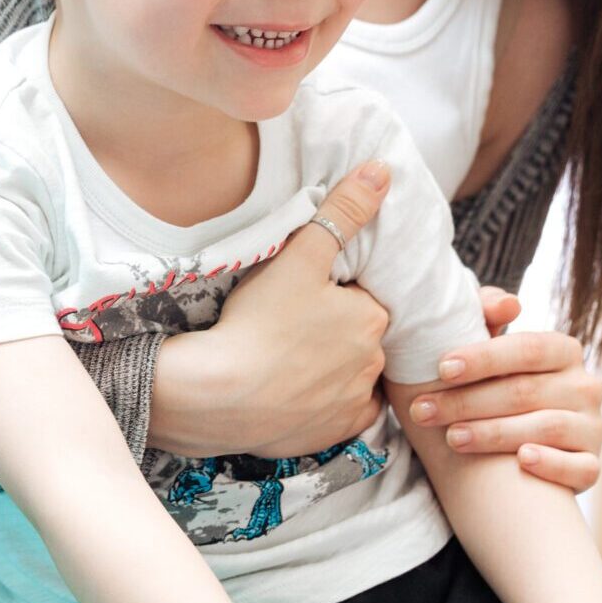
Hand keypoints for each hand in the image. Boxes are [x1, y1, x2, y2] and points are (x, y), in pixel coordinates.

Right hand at [148, 161, 394, 457]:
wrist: (219, 395)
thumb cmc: (257, 322)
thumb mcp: (299, 257)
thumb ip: (342, 213)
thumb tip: (382, 170)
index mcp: (372, 315)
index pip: (360, 296)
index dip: (331, 293)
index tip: (301, 296)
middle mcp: (375, 360)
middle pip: (358, 334)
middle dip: (334, 328)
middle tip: (289, 325)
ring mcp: (356, 400)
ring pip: (352, 372)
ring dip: (331, 365)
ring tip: (288, 357)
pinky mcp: (336, 432)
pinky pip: (342, 411)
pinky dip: (327, 401)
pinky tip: (299, 390)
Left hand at [398, 286, 601, 491]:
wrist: (518, 450)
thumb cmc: (497, 387)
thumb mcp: (491, 352)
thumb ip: (490, 316)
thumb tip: (508, 305)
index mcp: (564, 351)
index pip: (527, 348)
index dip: (484, 358)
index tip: (441, 369)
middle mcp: (585, 386)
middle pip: (526, 391)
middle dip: (468, 401)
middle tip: (423, 410)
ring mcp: (592, 427)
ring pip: (548, 427)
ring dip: (495, 433)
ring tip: (452, 438)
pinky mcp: (592, 465)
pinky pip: (580, 468)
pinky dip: (552, 464)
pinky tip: (522, 460)